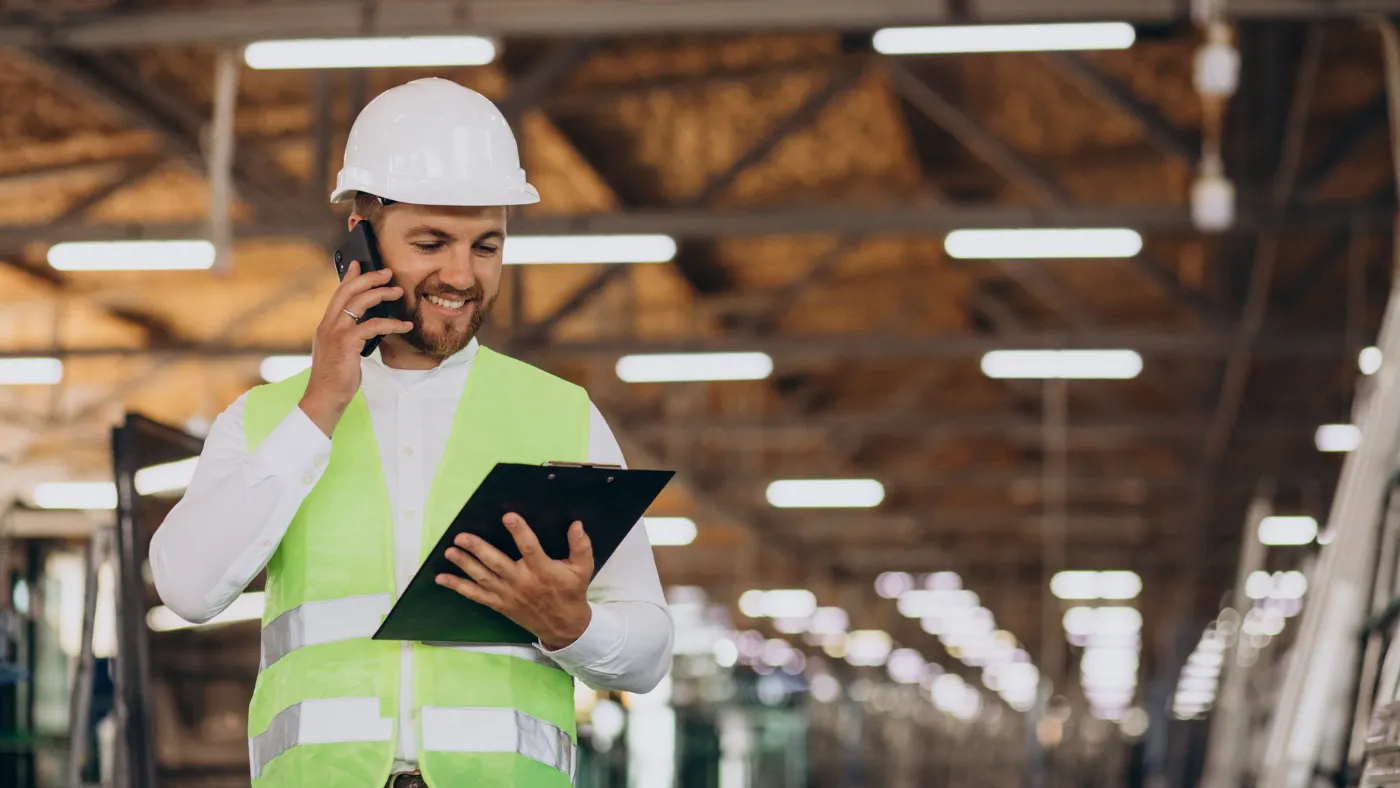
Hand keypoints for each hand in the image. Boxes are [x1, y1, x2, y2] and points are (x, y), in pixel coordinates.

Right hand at [299, 260, 412, 435]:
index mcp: (326, 325)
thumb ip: (350, 336)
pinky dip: (391, 323)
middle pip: (348, 291)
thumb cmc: (336, 378)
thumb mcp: (341, 352)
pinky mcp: (346, 343)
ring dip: (381, 294)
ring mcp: (335, 333)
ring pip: (359, 302)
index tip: (359, 264)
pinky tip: (405, 325)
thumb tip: (368, 326)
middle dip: (369, 278)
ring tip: (398, 292)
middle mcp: (328, 325)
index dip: (349, 277)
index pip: (338, 294)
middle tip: (387, 273)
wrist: (325, 398)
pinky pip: (372, 325)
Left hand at [436, 514, 594, 649]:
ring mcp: (508, 594)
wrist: (564, 626)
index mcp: (543, 570)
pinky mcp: (499, 604)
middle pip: (497, 563)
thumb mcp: (583, 569)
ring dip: (464, 564)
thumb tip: (577, 525)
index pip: (530, 548)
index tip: (508, 517)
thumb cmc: (571, 592)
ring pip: (483, 577)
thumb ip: (580, 546)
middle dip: (478, 549)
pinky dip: (458, 587)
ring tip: (450, 551)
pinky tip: (442, 578)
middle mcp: (522, 582)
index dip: (520, 532)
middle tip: (462, 537)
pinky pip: (476, 595)